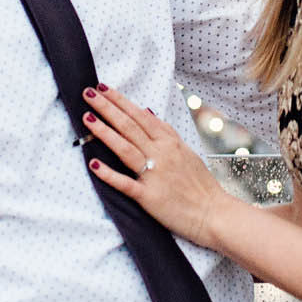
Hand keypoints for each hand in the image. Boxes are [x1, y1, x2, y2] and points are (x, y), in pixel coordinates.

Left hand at [82, 84, 229, 248]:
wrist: (214, 213)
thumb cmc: (201, 185)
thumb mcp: (186, 151)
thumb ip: (166, 132)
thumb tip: (147, 111)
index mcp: (170, 142)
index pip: (140, 116)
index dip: (121, 101)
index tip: (103, 88)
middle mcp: (161, 154)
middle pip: (129, 126)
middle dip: (107, 108)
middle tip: (88, 93)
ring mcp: (154, 175)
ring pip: (125, 148)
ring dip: (105, 133)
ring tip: (87, 118)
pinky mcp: (149, 197)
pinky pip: (126, 184)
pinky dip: (109, 174)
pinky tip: (94, 164)